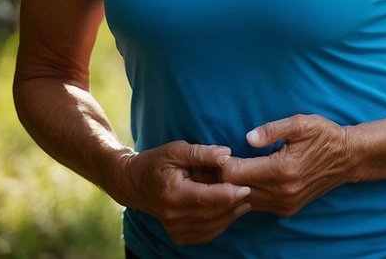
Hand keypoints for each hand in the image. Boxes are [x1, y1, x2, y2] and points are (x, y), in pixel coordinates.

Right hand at [120, 142, 250, 244]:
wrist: (134, 183)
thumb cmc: (157, 162)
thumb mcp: (177, 150)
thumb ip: (202, 153)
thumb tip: (227, 154)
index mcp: (174, 193)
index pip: (208, 198)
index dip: (230, 193)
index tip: (247, 185)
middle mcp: (174, 215)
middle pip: (213, 213)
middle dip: (235, 203)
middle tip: (252, 190)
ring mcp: (175, 228)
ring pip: (213, 226)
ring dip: (232, 215)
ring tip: (245, 200)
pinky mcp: (178, 235)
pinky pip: (206, 234)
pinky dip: (221, 224)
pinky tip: (230, 211)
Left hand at [220, 114, 353, 216]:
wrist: (348, 157)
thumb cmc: (324, 135)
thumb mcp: (301, 123)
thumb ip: (272, 129)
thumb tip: (247, 138)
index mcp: (281, 170)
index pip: (234, 173)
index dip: (222, 163)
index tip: (220, 152)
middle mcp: (281, 192)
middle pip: (234, 191)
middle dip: (224, 177)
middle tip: (220, 162)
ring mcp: (284, 203)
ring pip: (244, 201)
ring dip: (234, 188)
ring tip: (233, 170)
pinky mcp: (287, 209)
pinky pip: (257, 206)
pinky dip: (248, 194)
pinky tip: (248, 180)